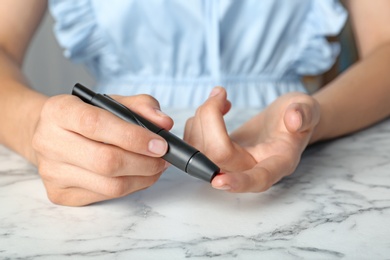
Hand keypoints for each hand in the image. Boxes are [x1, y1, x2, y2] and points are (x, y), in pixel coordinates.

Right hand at [32, 94, 172, 205]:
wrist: (51, 135)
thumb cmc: (87, 117)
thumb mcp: (112, 102)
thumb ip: (141, 106)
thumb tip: (165, 123)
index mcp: (59, 110)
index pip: (96, 125)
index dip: (133, 137)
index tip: (160, 144)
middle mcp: (49, 141)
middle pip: (105, 161)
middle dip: (144, 163)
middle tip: (163, 159)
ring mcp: (52, 172)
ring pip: (109, 185)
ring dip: (143, 178)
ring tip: (156, 168)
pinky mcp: (60, 194)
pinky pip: (105, 196)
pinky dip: (131, 187)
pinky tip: (139, 176)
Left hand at [184, 87, 319, 191]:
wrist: (287, 118)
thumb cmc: (297, 115)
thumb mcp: (307, 108)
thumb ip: (304, 114)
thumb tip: (294, 119)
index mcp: (277, 162)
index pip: (258, 179)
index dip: (239, 182)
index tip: (219, 182)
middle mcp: (251, 167)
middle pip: (219, 156)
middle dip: (210, 119)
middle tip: (220, 93)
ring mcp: (232, 162)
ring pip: (201, 150)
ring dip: (201, 117)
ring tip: (219, 97)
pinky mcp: (217, 153)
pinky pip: (195, 144)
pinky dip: (196, 121)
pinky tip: (214, 107)